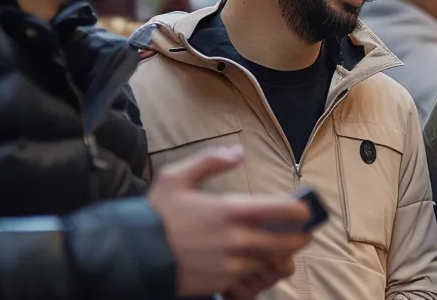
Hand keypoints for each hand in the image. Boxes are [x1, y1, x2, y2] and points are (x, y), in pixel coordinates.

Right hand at [149, 146, 312, 295]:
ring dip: (279, 255)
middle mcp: (235, 240)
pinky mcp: (221, 282)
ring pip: (269, 262)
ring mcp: (229, 264)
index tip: (304, 211)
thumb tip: (238, 153)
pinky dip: (257, 270)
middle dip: (299, 238)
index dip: (300, 212)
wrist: (132, 255)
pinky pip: (250, 277)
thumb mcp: (176, 177)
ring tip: (281, 247)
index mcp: (229, 211)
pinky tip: (255, 261)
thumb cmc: (155, 216)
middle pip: (284, 242)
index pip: (282, 211)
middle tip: (303, 233)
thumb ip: (210, 161)